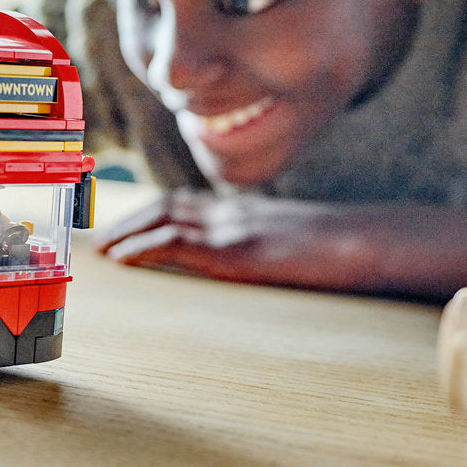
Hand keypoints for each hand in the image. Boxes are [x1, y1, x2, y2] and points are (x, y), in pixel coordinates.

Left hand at [97, 189, 390, 292]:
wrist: (369, 242)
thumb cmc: (340, 248)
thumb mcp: (291, 242)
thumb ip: (264, 246)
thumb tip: (253, 265)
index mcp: (242, 210)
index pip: (182, 202)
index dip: (148, 213)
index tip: (122, 227)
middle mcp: (230, 211)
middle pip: (163, 206)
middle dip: (127, 221)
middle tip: (98, 239)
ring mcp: (231, 227)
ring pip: (162, 220)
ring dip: (126, 234)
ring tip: (102, 251)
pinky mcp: (236, 250)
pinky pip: (177, 244)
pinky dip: (144, 249)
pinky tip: (124, 261)